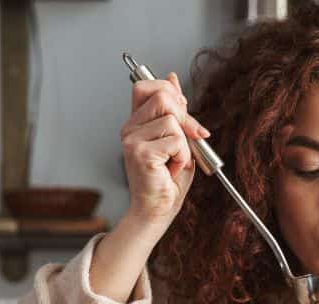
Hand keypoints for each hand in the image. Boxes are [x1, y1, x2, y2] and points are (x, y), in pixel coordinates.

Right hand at [119, 71, 210, 239]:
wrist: (156, 211)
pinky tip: (171, 169)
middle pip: (162, 96)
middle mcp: (129, 129)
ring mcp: (132, 140)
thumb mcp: (177, 138)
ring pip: (172, 120)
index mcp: (135, 122)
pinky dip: (183, 156)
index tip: (182, 113)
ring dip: (184, 144)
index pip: (145, 86)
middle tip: (188, 140)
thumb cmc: (167, 180)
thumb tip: (173, 78)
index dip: (168, 91)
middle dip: (184, 117)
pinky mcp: (140, 153)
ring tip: (174, 161)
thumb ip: (175, 110)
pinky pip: (176, 141)